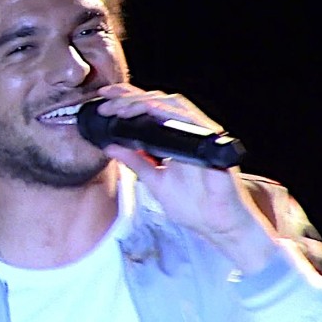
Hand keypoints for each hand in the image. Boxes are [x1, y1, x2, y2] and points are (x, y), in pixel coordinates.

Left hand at [95, 84, 278, 273]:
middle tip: (106, 101)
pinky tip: (150, 111)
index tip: (103, 100)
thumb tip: (110, 146)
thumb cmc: (194, 206)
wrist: (218, 225)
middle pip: (157, 100)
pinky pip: (190, 119)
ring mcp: (201, 134)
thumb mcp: (154, 181)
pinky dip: (168, 112)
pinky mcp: (212, 141)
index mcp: (173, 138)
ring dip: (144, 102)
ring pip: (172, 103)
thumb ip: (135, 161)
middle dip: (129, 96)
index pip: (148, 110)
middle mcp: (187, 131)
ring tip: (120, 108)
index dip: (126, 99)